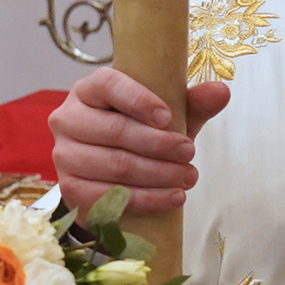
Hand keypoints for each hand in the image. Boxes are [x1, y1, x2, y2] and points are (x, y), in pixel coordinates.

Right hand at [50, 65, 227, 216]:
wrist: (111, 174)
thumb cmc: (140, 134)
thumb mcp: (166, 116)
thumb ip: (192, 103)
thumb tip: (220, 92)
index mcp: (89, 90)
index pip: (109, 85)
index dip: (139, 100)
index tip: (169, 118)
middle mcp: (67, 118)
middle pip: (115, 130)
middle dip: (159, 145)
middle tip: (189, 153)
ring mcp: (64, 155)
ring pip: (115, 165)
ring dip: (158, 174)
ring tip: (188, 177)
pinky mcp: (69, 188)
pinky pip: (108, 197)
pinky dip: (146, 200)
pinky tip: (172, 198)